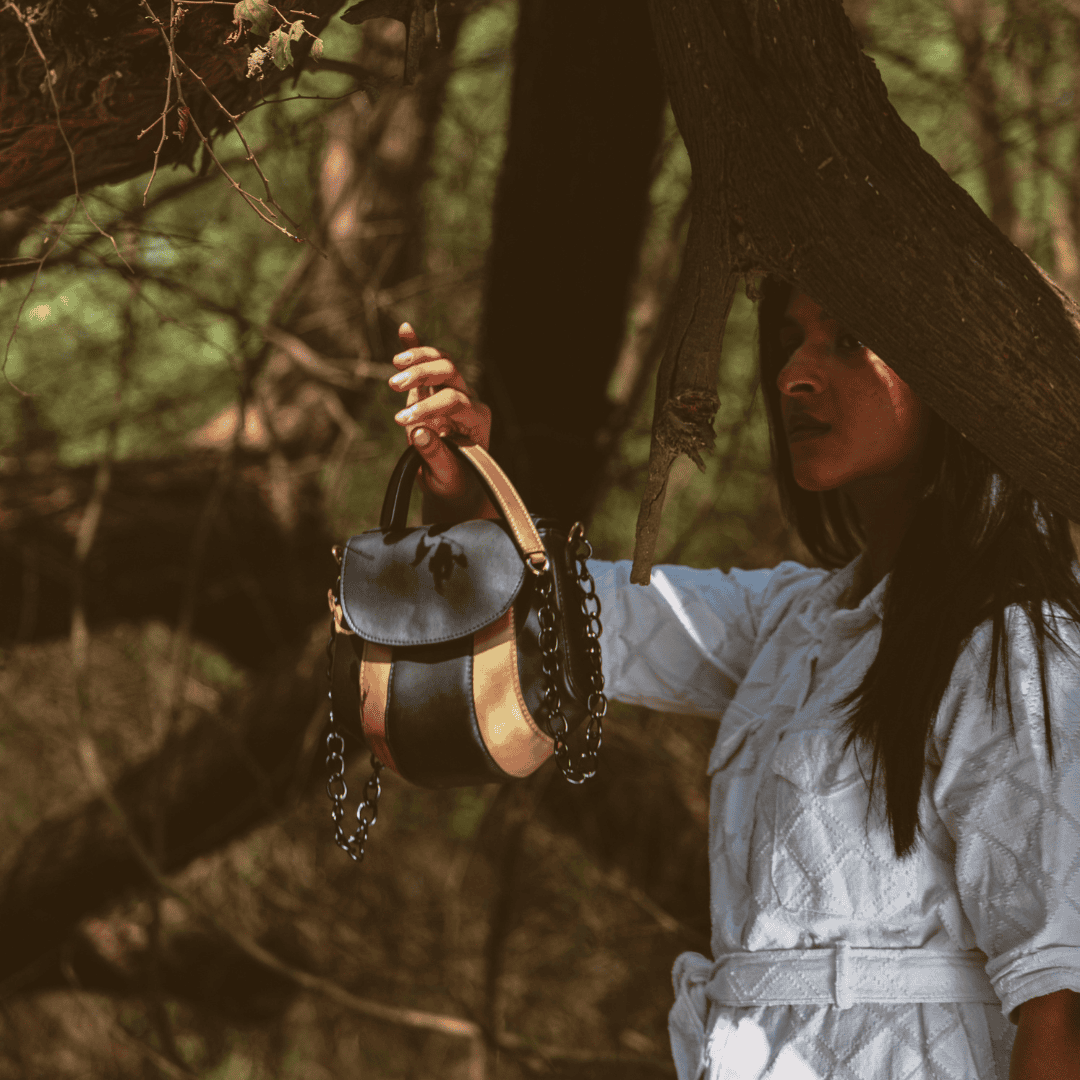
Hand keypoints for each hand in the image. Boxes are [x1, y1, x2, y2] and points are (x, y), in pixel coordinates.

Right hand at [390, 322, 496, 520]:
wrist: (455, 484)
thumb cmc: (453, 482)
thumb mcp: (446, 477)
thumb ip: (435, 456)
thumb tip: (418, 433)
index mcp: (477, 420)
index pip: (455, 401)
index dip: (429, 407)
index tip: (403, 423)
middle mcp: (469, 400)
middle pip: (450, 373)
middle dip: (422, 375)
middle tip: (394, 386)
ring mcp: (454, 392)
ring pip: (442, 362)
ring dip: (418, 357)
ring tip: (397, 363)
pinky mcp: (435, 390)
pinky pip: (429, 364)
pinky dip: (417, 346)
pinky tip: (405, 328)